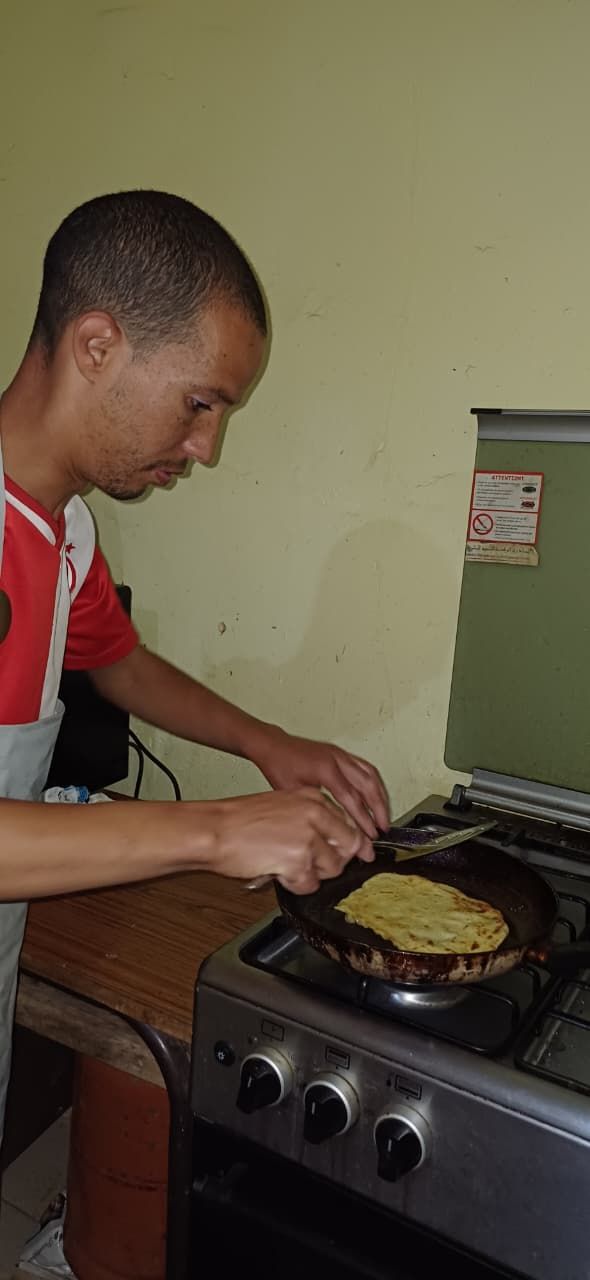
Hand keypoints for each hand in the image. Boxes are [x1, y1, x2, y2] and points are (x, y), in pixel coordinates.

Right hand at [211, 788, 373, 893]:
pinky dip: (296, 885)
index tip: (362, 853)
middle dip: (334, 861)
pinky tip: (279, 873)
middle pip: (349, 847)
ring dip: (312, 874)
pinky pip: (310, 884)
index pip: (350, 824)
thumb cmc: (239, 819)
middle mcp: (315, 814)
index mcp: (313, 798)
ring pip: (332, 868)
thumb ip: (310, 819)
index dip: (356, 844)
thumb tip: (336, 840)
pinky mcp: (298, 861)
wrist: (215, 829)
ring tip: (287, 866)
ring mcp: (308, 838)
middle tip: (312, 865)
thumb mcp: (282, 805)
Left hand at [251, 727, 389, 838]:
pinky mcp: (341, 754)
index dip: (364, 819)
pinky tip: (376, 795)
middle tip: (383, 827)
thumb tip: (335, 827)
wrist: (273, 745)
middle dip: (379, 808)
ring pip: (371, 774)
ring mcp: (341, 754)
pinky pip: (365, 767)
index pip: (352, 798)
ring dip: (380, 796)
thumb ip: (317, 808)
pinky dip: (374, 783)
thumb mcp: (295, 793)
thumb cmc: (279, 766)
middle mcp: (337, 759)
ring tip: (384, 814)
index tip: (371, 834)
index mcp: (326, 770)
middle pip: (368, 785)